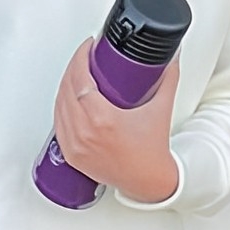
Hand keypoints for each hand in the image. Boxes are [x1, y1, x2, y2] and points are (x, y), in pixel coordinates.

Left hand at [51, 37, 180, 202]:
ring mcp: (75, 145)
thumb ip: (167, 79)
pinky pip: (58, 124)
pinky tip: (68, 98)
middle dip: (73, 67)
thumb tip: (171, 59)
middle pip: (66, 88)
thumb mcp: (160, 108)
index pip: (79, 78)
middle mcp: (84, 133)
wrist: (149, 181)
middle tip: (84, 57)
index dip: (80, 58)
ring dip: (65, 85)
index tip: (88, 47)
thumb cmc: (152, 152)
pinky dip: (61, 108)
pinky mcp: (71, 155)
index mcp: (102, 119)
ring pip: (58, 105)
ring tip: (77, 73)